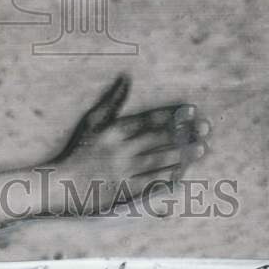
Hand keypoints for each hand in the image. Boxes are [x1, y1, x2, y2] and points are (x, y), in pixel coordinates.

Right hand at [49, 74, 209, 214]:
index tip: (192, 110)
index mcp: (113, 131)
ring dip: (182, 154)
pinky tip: (184, 173)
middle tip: (205, 128)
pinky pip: (152, 183)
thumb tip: (126, 78)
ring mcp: (124, 170)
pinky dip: (169, 177)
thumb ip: (112, 100)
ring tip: (201, 148)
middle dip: (184, 133)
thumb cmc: (79, 149)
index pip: (148, 119)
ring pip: (159, 160)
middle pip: (158, 139)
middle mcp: (120, 149)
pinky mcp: (125, 190)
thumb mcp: (92, 121)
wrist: (63, 183)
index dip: (172, 114)